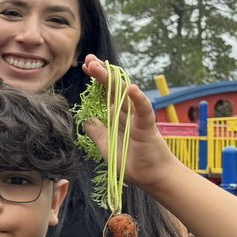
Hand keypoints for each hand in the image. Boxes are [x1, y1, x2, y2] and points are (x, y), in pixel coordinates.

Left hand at [79, 54, 177, 191]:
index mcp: (116, 117)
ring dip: (112, 80)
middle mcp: (126, 113)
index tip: (85, 66)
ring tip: (99, 66)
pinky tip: (131, 88)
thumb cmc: (131, 162)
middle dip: (100, 73)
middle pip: (113, 89)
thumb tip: (87, 120)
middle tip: (89, 59)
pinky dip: (138, 99)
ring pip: (124, 95)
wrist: (151, 177)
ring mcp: (137, 118)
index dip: (96, 80)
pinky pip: (144, 110)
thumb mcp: (105, 146)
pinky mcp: (147, 127)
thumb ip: (97, 132)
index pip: (105, 93)